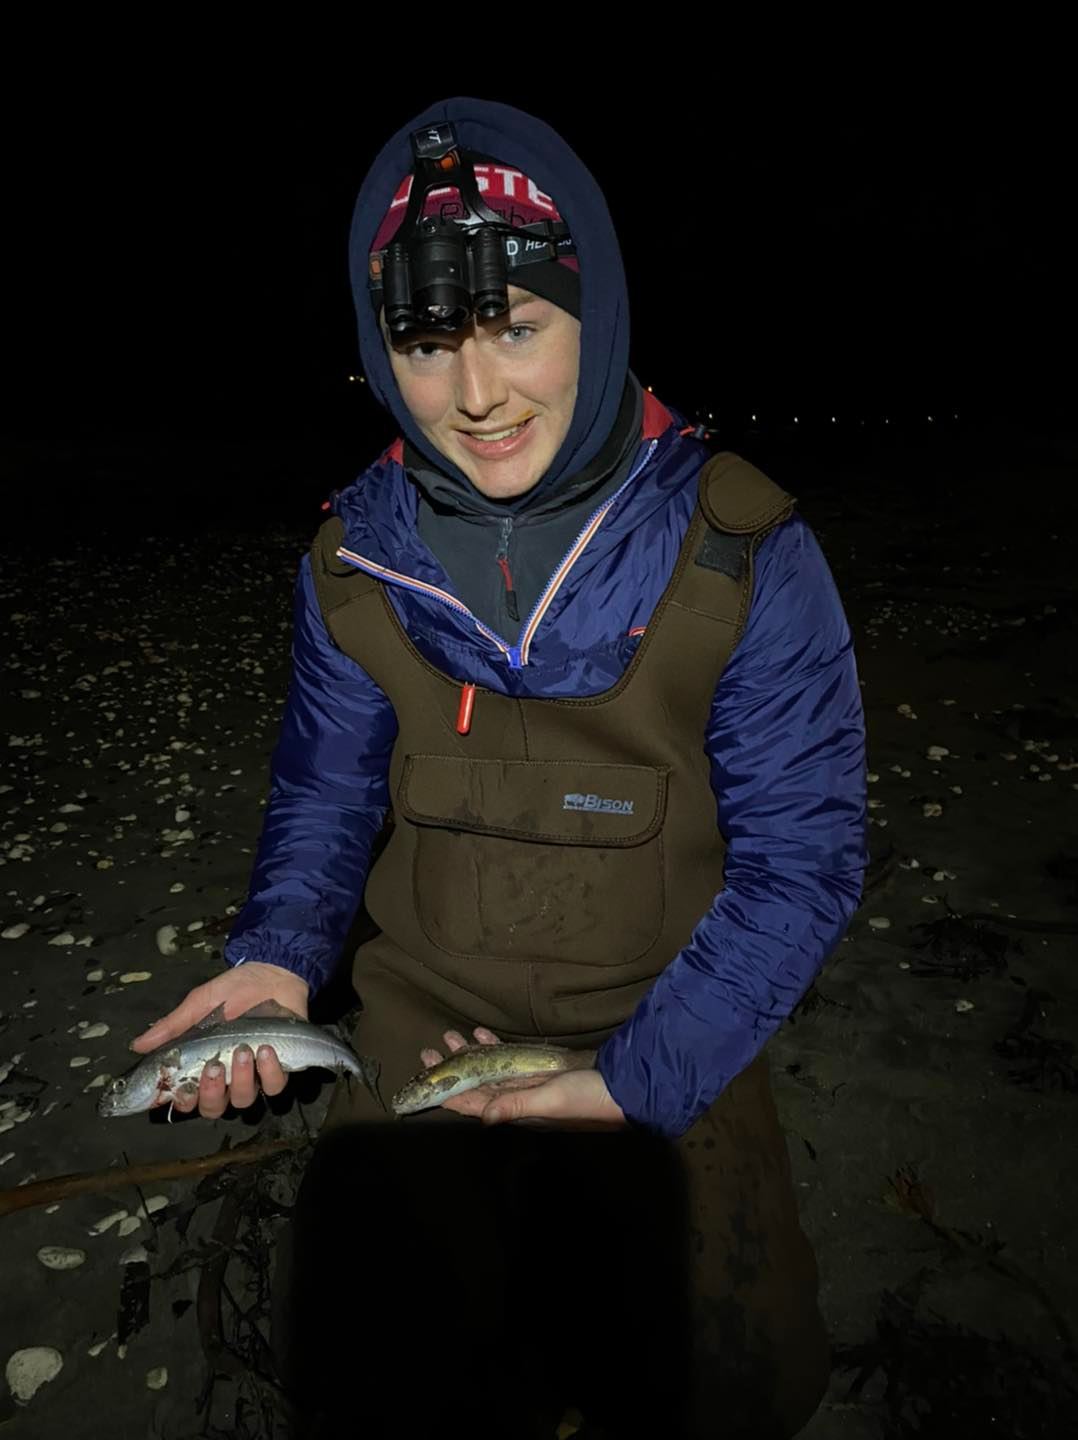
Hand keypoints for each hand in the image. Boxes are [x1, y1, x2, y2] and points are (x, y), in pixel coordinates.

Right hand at [128, 962, 309, 1118]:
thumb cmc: (232, 991)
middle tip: (214, 1066)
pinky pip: (275, 1086)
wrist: (269, 974)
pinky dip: (269, 1071)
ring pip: (244, 1100)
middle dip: (212, 1092)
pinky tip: (266, 1050)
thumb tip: (136, 1046)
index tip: (181, 1088)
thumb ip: (171, 1027)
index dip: (183, 1101)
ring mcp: (253, 1076)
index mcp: (202, 1067)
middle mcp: (227, 1080)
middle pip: (214, 1108)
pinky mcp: (280, 1068)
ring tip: (243, 1050)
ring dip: (242, 1079)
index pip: (187, 1099)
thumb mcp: (197, 1005)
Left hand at [420, 1027, 626, 1130]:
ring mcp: (528, 1082)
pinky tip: (481, 1032)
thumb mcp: (550, 1101)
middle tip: (427, 1050)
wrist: (622, 1088)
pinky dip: (494, 1046)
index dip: (446, 1093)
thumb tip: (482, 1117)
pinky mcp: (541, 1069)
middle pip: (475, 1083)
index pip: (473, 1104)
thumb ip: (516, 1106)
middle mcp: (517, 1098)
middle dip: (451, 1067)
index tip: (423, 1079)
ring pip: (489, 1068)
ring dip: (469, 1052)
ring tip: (450, 1034)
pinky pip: (510, 1058)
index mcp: (516, 1110)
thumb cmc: (587, 1098)